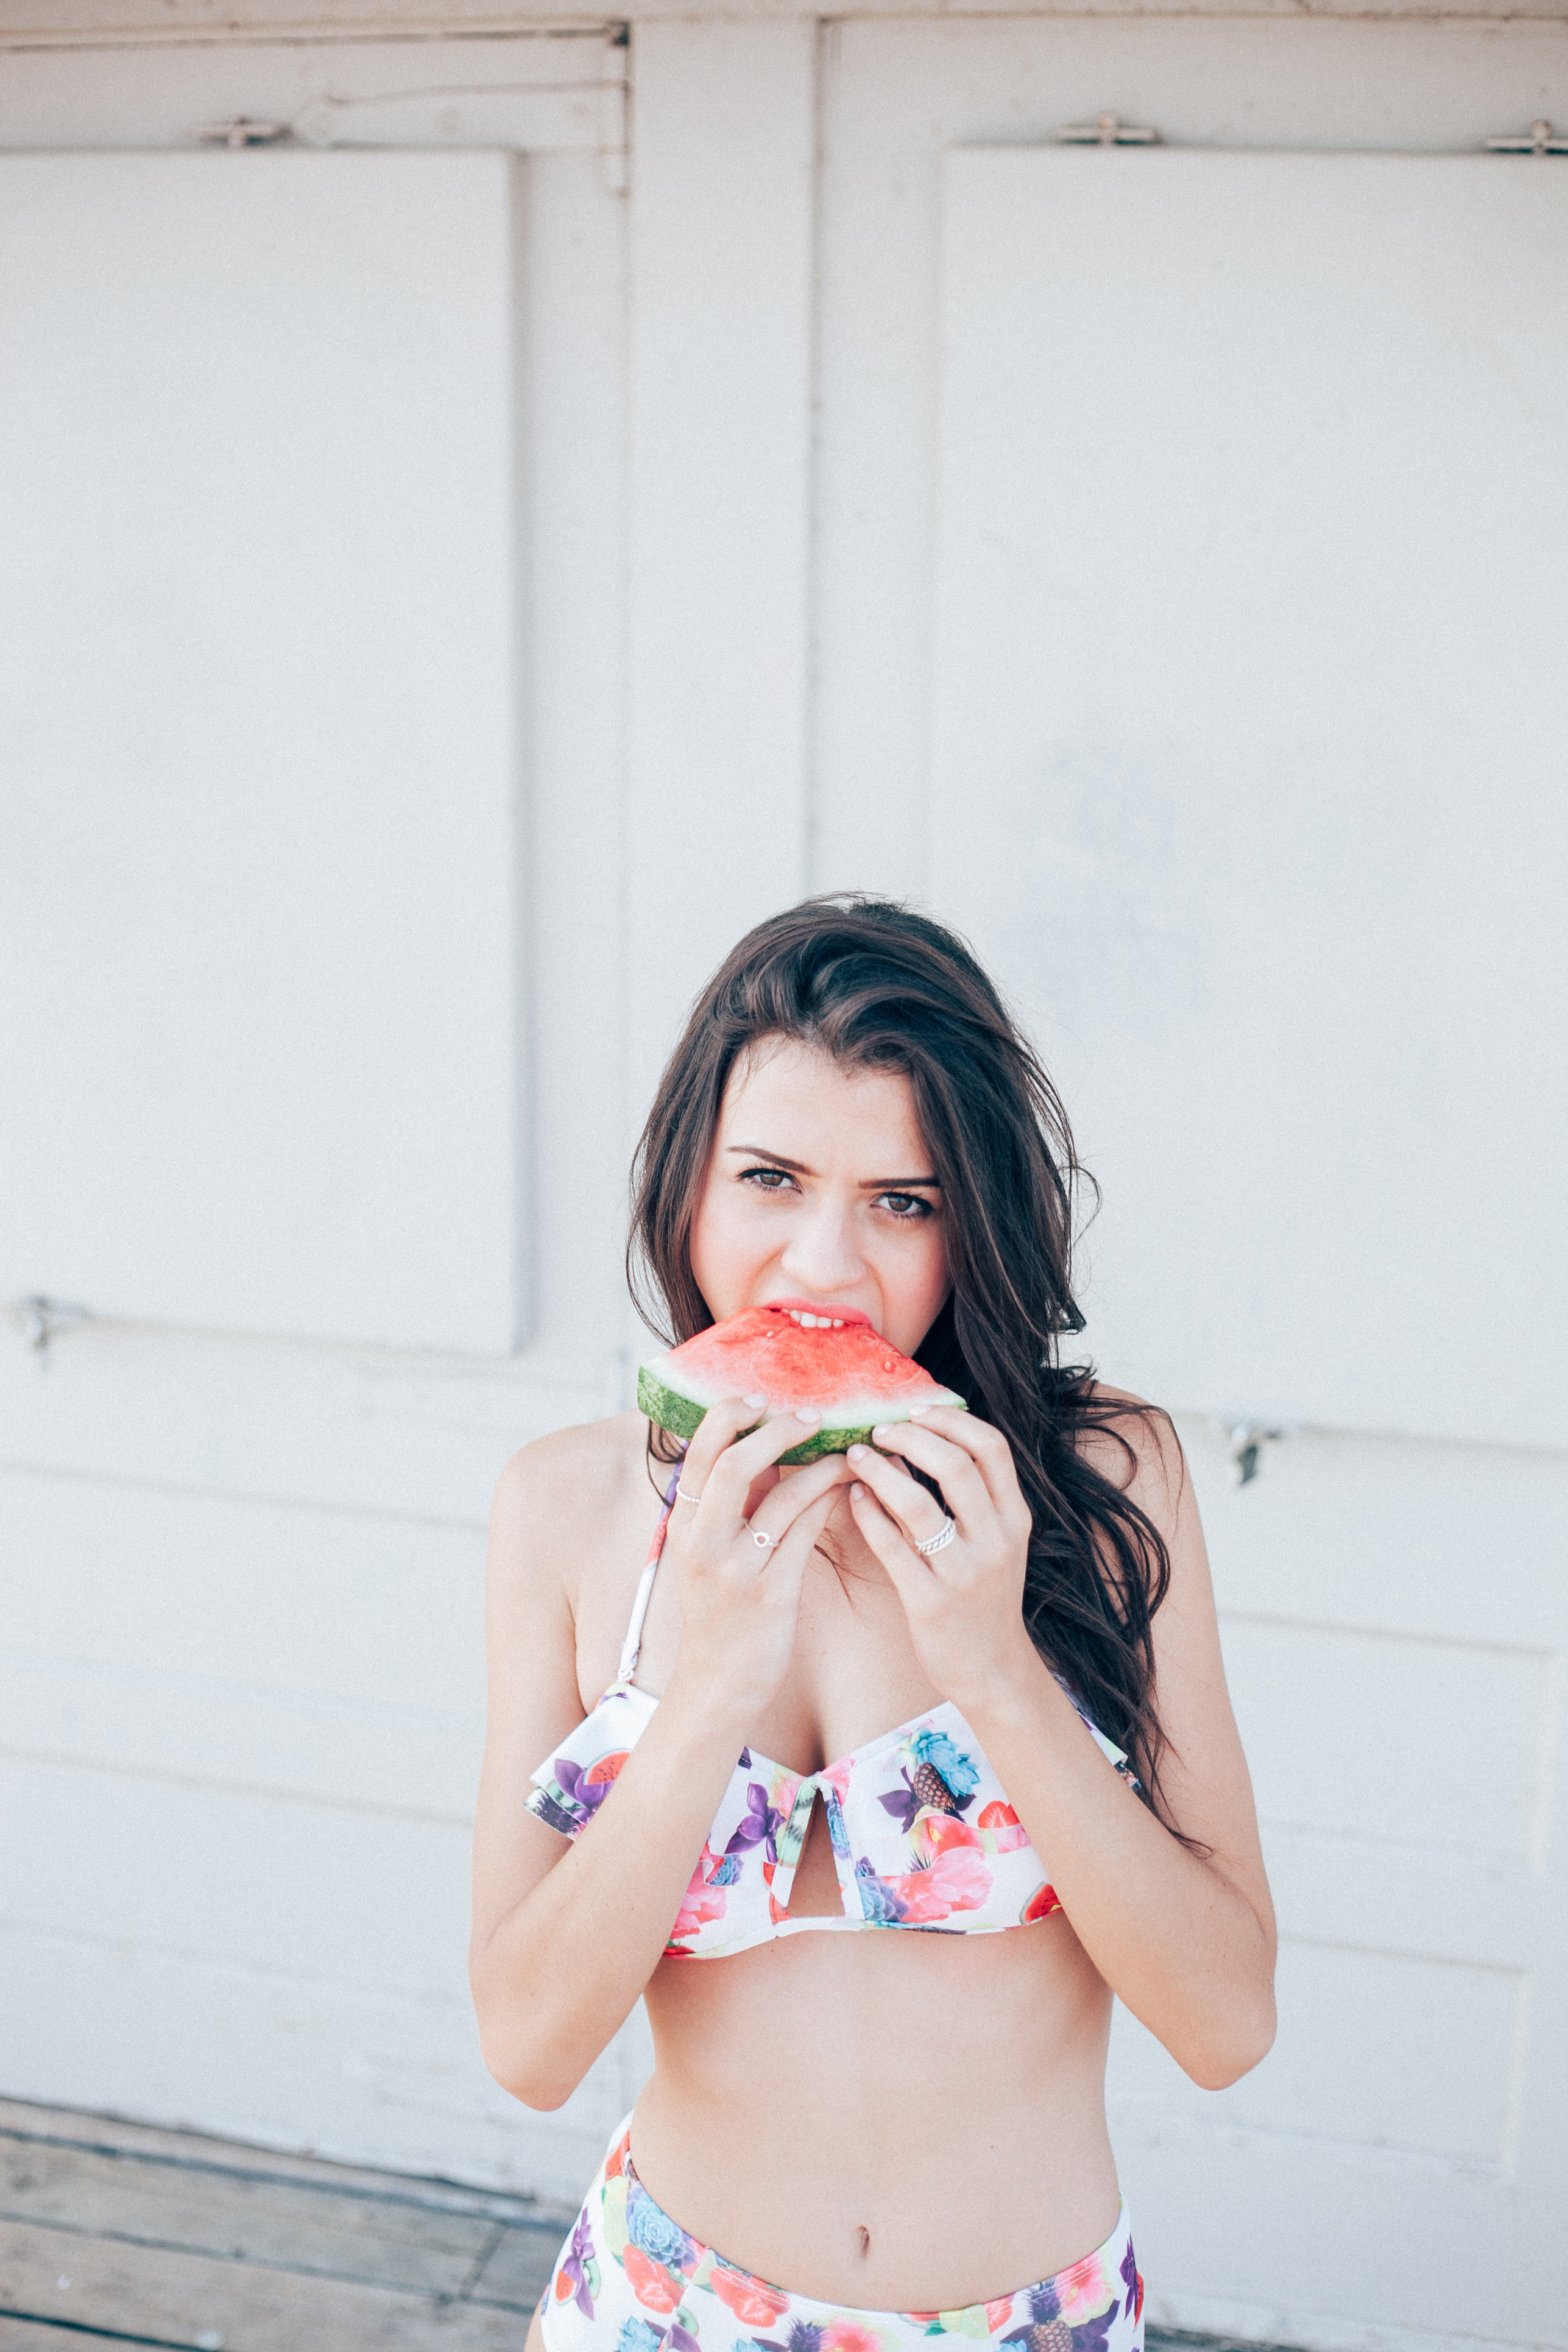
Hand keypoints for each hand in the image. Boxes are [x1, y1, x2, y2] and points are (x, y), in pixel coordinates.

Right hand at [661, 1396, 851, 1722]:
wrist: (718, 1679)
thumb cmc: (720, 1607)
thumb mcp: (708, 1549)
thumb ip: (731, 1500)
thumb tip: (765, 1442)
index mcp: (683, 1522)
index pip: (700, 1451)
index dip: (730, 1415)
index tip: (761, 1398)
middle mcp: (702, 1541)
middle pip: (732, 1464)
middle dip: (774, 1430)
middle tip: (810, 1416)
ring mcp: (735, 1568)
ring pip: (780, 1497)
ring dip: (819, 1465)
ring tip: (845, 1450)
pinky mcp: (770, 1592)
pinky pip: (805, 1532)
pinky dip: (828, 1501)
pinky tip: (848, 1486)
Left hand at [846, 1407, 1036, 1711]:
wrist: (993, 1670)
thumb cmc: (984, 1598)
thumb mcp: (996, 1544)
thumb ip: (974, 1498)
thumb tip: (924, 1439)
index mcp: (1014, 1518)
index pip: (992, 1448)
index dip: (951, 1420)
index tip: (916, 1408)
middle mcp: (995, 1540)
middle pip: (956, 1465)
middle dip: (911, 1437)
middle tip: (878, 1429)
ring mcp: (963, 1572)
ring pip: (919, 1504)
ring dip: (881, 1471)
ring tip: (855, 1456)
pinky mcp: (930, 1602)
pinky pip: (892, 1547)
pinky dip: (868, 1515)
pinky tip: (853, 1497)